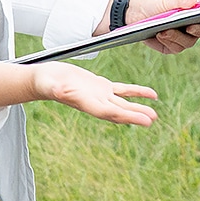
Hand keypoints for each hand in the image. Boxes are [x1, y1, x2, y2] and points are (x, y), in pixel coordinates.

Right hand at [31, 61, 158, 125]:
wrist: (44, 80)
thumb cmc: (45, 82)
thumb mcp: (50, 83)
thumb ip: (56, 88)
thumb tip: (59, 90)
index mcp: (86, 103)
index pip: (110, 112)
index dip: (127, 116)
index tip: (143, 120)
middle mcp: (96, 102)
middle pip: (119, 111)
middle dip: (136, 115)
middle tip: (152, 119)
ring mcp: (100, 96)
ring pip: (123, 103)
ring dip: (138, 107)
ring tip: (154, 114)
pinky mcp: (102, 87)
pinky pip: (123, 90)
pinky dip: (136, 92)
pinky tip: (150, 94)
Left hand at [126, 0, 199, 53]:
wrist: (135, 12)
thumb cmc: (156, 4)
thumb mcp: (166, 0)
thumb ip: (180, 0)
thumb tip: (193, 0)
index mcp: (196, 19)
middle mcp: (191, 32)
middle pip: (198, 37)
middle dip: (194, 32)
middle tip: (188, 26)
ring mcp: (180, 41)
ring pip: (184, 44)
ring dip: (175, 37)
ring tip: (164, 30)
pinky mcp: (168, 47)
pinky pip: (171, 48)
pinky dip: (166, 41)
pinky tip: (158, 34)